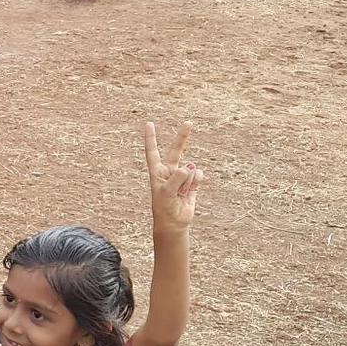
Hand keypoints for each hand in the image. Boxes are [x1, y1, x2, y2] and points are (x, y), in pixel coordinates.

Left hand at [143, 122, 201, 236]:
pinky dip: (195, 182)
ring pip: (190, 169)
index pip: (153, 151)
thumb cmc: (164, 208)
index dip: (151, 138)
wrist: (173, 223)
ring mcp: (182, 176)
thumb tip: (190, 166)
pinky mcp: (192, 183)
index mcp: (156, 172)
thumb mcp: (166, 193)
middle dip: (182, 137)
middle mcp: (169, 171)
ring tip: (180, 194)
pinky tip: (189, 191)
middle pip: (176, 151)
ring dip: (187, 182)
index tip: (149, 123)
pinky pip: (198, 175)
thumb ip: (176, 178)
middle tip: (189, 123)